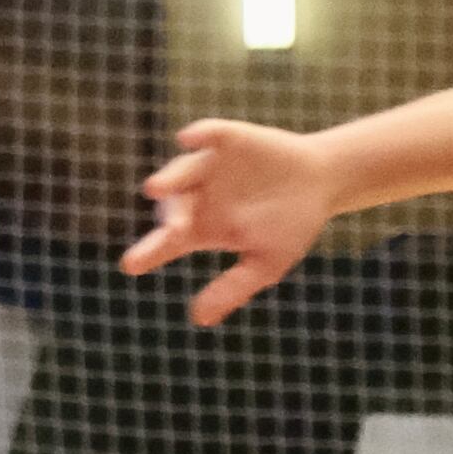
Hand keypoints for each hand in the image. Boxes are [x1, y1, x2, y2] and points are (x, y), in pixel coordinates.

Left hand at [122, 119, 344, 325]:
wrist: (322, 183)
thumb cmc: (289, 226)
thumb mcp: (266, 263)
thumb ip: (232, 287)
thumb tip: (198, 319)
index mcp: (200, 227)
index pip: (165, 242)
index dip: (148, 253)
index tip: (130, 265)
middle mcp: (197, 195)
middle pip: (172, 207)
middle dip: (170, 218)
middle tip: (172, 231)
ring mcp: (209, 165)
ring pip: (181, 171)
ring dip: (170, 179)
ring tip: (156, 189)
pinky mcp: (227, 139)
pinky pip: (207, 134)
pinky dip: (198, 135)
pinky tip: (189, 139)